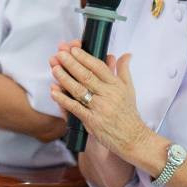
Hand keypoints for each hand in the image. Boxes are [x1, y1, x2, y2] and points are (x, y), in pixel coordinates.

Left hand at [50, 45, 157, 164]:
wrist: (133, 138)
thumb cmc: (128, 114)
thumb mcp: (129, 89)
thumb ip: (124, 70)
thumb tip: (126, 54)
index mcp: (116, 85)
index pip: (99, 67)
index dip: (85, 57)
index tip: (73, 49)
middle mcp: (108, 95)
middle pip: (87, 76)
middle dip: (71, 63)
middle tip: (60, 54)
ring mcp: (99, 108)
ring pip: (79, 90)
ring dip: (65, 78)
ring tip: (54, 68)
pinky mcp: (92, 121)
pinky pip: (75, 108)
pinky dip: (63, 99)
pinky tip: (54, 91)